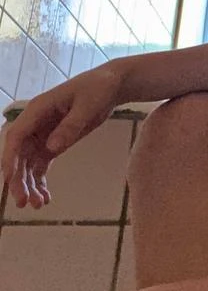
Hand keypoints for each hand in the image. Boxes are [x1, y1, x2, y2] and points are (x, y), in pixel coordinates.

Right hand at [1, 64, 127, 210]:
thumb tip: (51, 148)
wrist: (112, 85)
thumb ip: (70, 126)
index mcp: (38, 109)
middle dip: (18, 179)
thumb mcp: (88, 105)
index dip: (10, 158)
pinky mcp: (53, 142)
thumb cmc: (99, 89)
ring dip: (29, 184)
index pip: (16, 136)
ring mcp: (43, 134)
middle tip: (24, 202)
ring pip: (28, 163)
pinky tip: (46, 197)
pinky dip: (40, 181)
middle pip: (19, 154)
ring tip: (38, 204)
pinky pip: (41, 165)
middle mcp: (35, 123)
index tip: (11, 179)